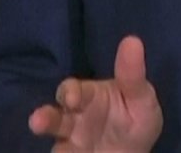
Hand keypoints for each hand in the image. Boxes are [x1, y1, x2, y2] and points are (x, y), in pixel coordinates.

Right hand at [28, 36, 161, 152]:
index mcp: (90, 96)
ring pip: (53, 133)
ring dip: (44, 131)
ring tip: (38, 130)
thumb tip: (132, 40)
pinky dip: (61, 151)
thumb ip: (133, 76)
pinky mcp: (70, 152)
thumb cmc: (136, 120)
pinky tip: (65, 151)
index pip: (73, 89)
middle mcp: (74, 116)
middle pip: (54, 114)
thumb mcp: (142, 99)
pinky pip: (61, 152)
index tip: (72, 98)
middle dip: (46, 116)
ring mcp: (70, 138)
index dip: (70, 92)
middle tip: (39, 121)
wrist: (135, 152)